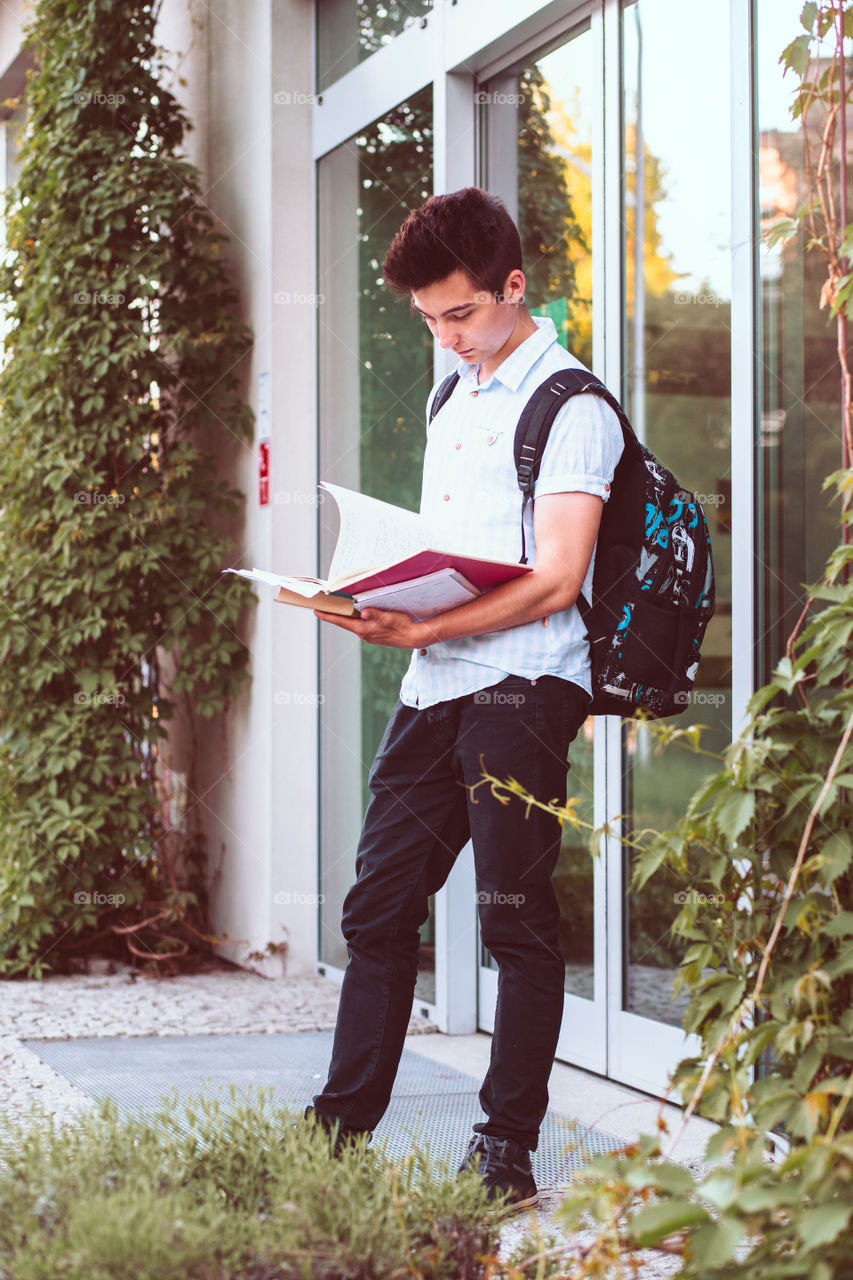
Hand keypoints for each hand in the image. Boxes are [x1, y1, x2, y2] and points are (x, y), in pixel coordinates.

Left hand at [313, 606, 427, 649]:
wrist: (414, 637)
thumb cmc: (402, 626)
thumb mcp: (389, 617)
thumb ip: (376, 614)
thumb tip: (364, 612)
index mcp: (364, 629)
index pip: (341, 622)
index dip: (328, 616)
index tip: (316, 611)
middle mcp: (364, 633)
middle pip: (344, 623)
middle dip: (334, 615)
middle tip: (323, 606)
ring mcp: (369, 635)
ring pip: (353, 624)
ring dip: (345, 616)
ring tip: (337, 607)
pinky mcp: (374, 634)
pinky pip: (360, 625)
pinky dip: (355, 619)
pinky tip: (357, 613)